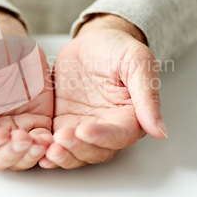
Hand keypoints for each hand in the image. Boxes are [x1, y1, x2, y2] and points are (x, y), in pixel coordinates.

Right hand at [0, 7, 53, 170]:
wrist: (5, 37)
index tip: (0, 133)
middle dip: (10, 155)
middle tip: (24, 140)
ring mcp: (15, 128)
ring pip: (19, 157)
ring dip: (30, 155)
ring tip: (41, 142)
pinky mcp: (37, 122)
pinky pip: (42, 142)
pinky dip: (47, 145)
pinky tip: (52, 139)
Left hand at [41, 14, 166, 168]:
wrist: (92, 41)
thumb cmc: (117, 47)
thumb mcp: (136, 62)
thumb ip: (147, 96)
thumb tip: (160, 131)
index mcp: (130, 116)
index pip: (119, 136)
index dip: (102, 137)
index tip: (84, 130)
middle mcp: (107, 128)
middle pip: (95, 151)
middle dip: (77, 149)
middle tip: (60, 141)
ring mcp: (84, 127)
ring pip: (76, 152)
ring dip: (62, 154)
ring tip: (47, 148)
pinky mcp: (63, 123)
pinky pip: (56, 142)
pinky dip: (47, 148)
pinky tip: (36, 147)